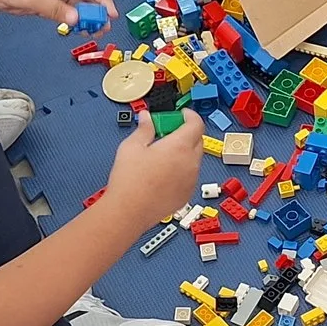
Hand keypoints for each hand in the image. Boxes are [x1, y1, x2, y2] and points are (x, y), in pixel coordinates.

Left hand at [0, 0, 114, 19]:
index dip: (103, 0)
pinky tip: (78, 27)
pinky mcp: (48, 0)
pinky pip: (66, 11)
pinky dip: (72, 19)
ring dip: (85, 17)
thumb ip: (57, 10)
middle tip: (102, 26)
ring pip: (78, 5)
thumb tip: (76, 19)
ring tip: (92, 30)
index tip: (111, 13)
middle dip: (95, 11)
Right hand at [104, 111, 204, 226]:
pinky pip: (190, 176)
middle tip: (167, 132)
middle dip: (186, 132)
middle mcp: (190, 163)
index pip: (196, 124)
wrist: (129, 212)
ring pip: (194, 159)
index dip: (190, 115)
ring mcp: (191, 180)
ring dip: (184, 152)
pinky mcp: (187, 194)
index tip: (181, 114)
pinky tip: (163, 173)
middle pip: (197, 140)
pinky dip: (182, 169)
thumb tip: (147, 118)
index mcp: (180, 146)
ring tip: (162, 155)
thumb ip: (144, 128)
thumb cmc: (130, 182)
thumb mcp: (132, 146)